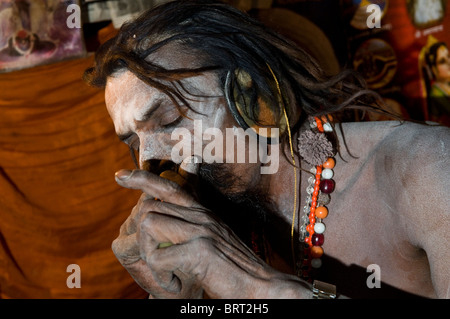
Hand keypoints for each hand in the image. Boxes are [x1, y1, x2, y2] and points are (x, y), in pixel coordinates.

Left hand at [112, 169, 297, 297]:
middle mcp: (201, 216)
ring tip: (165, 273)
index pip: (169, 186)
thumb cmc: (235, 269)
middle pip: (149, 207)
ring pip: (148, 224)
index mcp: (203, 213)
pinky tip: (175, 284)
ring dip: (149, 254)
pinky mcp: (200, 250)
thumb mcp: (213, 240)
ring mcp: (201, 230)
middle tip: (154, 260)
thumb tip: (162, 224)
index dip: (142, 179)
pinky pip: (158, 257)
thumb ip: (192, 229)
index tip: (120, 176)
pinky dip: (160, 276)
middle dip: (140, 236)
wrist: (262, 287)